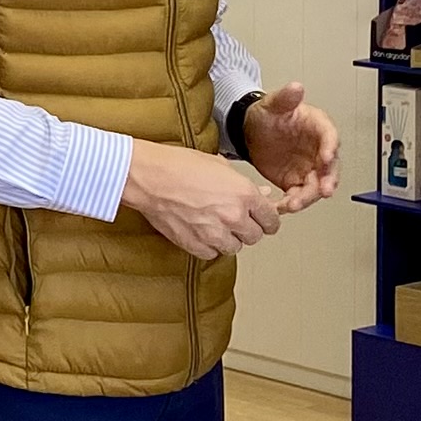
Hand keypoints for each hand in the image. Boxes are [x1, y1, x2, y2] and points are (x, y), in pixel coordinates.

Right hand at [119, 138, 283, 259]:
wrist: (149, 177)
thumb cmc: (179, 165)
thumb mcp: (219, 166)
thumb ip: (244, 185)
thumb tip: (262, 195)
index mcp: (244, 193)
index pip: (271, 219)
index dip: (268, 220)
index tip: (263, 221)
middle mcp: (233, 215)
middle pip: (255, 236)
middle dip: (248, 229)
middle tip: (236, 221)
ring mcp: (214, 233)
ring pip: (235, 248)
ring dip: (229, 239)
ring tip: (216, 226)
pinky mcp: (195, 244)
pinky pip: (212, 254)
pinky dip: (209, 247)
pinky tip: (202, 233)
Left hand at [239, 82, 339, 213]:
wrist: (250, 131)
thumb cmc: (267, 114)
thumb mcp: (273, 103)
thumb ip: (286, 97)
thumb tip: (296, 88)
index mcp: (318, 127)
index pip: (330, 136)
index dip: (330, 147)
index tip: (327, 157)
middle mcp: (318, 150)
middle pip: (330, 167)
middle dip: (328, 180)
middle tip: (325, 190)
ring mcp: (308, 168)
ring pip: (316, 186)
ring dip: (308, 197)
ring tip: (294, 203)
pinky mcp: (295, 181)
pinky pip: (299, 195)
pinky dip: (293, 202)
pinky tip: (283, 206)